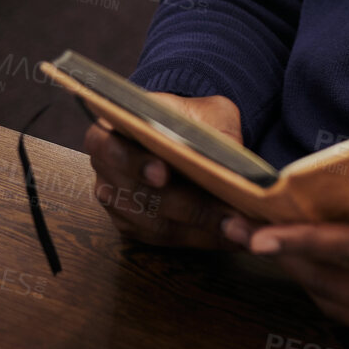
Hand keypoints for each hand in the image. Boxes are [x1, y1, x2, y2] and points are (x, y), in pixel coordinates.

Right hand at [83, 91, 243, 248]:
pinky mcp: (136, 229)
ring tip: (242, 229)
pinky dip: (205, 239)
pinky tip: (235, 236)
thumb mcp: (204, 108)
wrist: (182, 135)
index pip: (111, 149)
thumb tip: (232, 154)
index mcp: (108, 133)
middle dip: (192, 208)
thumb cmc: (187, 118)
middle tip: (230, 215)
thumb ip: (213, 124)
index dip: (136, 163)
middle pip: (142, 197)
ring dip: (204, 231)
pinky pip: (169, 240)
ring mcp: (118, 205)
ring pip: (158, 226)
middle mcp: (106, 173)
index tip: (163, 173)